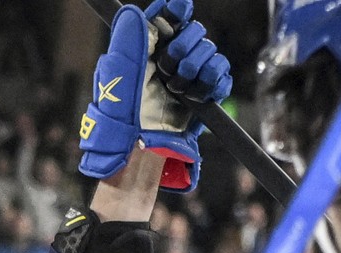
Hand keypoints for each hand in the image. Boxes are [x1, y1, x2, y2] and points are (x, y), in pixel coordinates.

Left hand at [78, 1, 231, 192]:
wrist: (140, 150)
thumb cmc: (121, 115)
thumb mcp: (118, 73)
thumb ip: (130, 40)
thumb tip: (136, 11)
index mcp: (146, 49)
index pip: (167, 17)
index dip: (176, 8)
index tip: (180, 6)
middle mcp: (168, 61)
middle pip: (195, 31)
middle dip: (185, 47)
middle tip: (168, 69)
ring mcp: (188, 78)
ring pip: (211, 52)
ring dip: (198, 67)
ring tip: (178, 88)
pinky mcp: (204, 97)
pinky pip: (222, 75)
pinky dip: (214, 81)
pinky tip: (197, 94)